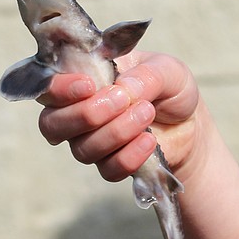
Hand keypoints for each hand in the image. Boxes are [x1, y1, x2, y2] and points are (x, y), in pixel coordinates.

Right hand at [36, 52, 207, 184]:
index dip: (59, 89)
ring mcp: (91, 141)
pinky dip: (129, 156)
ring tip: (147, 113)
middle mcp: (77, 112)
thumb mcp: (166, 69)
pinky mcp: (111, 164)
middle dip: (88, 113)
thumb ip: (146, 75)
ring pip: (82, 148)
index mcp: (81, 79)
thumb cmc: (169, 87)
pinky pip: (108, 169)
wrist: (190, 121)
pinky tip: (149, 140)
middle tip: (123, 99)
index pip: (48, 88)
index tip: (88, 85)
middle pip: (53, 124)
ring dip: (116, 131)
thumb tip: (123, 89)